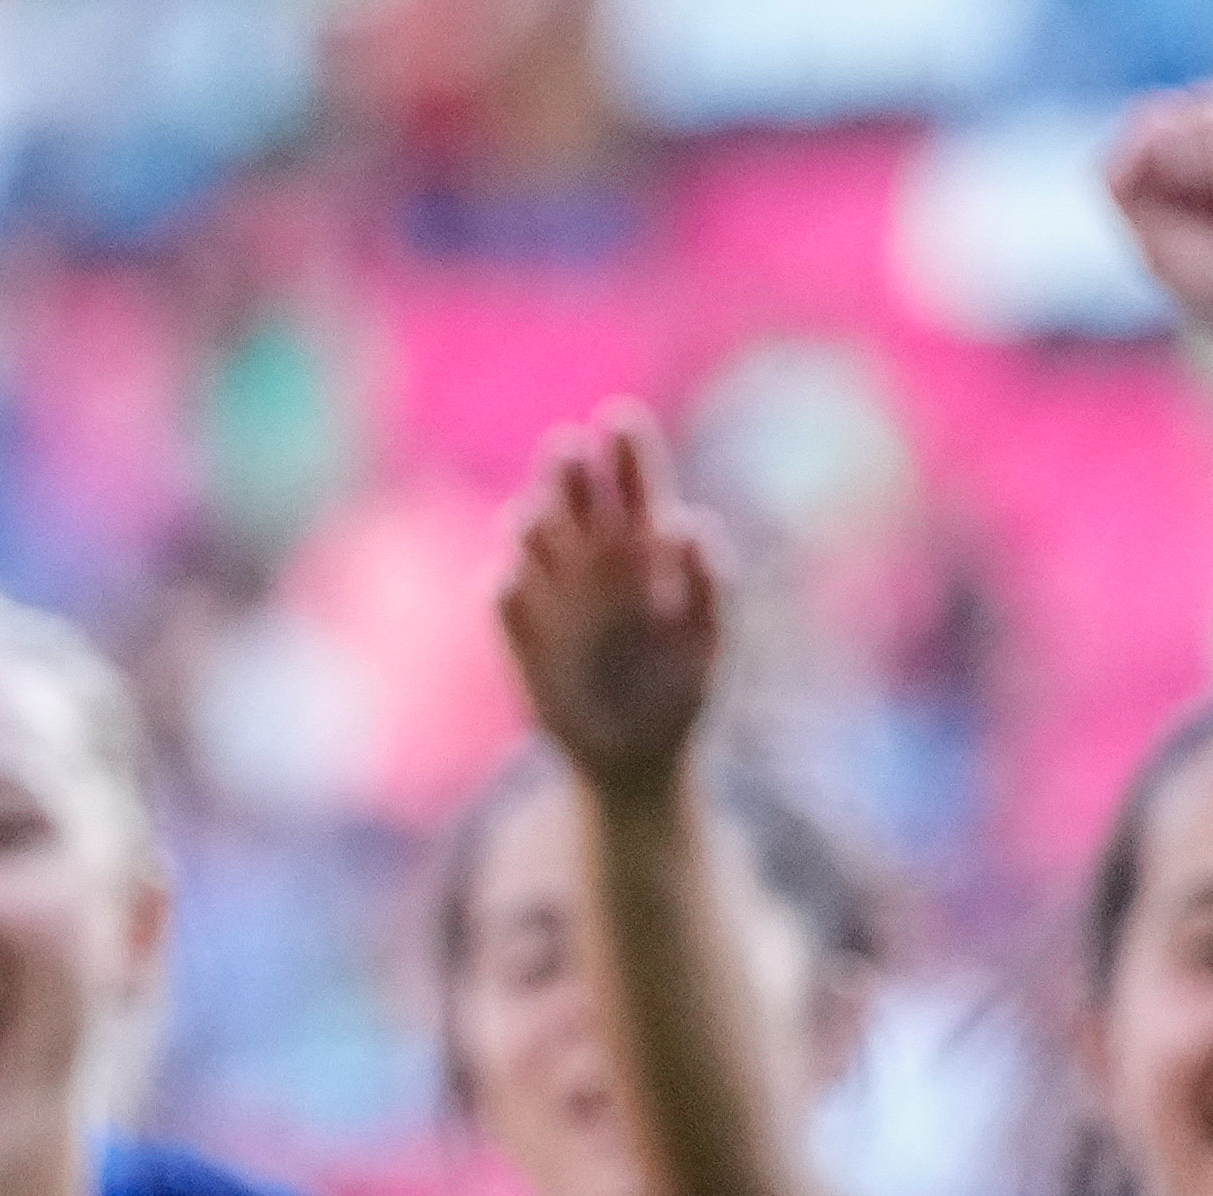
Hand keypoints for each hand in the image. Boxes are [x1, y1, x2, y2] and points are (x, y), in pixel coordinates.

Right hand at [496, 408, 724, 792]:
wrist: (632, 759)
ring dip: (530, 517)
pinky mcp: (518, 632)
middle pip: (575, 494)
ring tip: (536, 522)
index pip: (635, 483)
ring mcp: (552, 593)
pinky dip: (508, 583)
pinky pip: (502, 594)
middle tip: (565, 450)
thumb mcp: (710, 646)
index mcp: (648, 550)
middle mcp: (594, 560)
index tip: (617, 419)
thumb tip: (689, 526)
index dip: (627, 449)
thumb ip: (709, 588)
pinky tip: (516, 584)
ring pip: (529, 531)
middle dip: (567, 467)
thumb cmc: (682, 695)